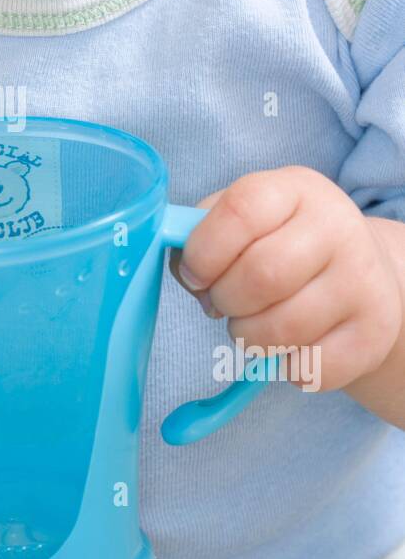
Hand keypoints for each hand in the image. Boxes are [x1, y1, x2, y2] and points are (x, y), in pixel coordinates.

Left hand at [168, 166, 402, 392]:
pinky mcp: (373, 332)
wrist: (361, 273)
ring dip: (248, 338)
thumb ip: (201, 234)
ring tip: (251, 325)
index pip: (242, 209)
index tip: (194, 274)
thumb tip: (185, 271)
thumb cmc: (281, 244)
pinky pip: (309, 368)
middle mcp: (338, 227)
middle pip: (261, 275)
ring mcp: (362, 280)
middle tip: (222, 304)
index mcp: (296, 189)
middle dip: (224, 300)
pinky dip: (283, 367)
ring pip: (282, 329)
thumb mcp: (244, 220)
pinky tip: (287, 345)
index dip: (203, 250)